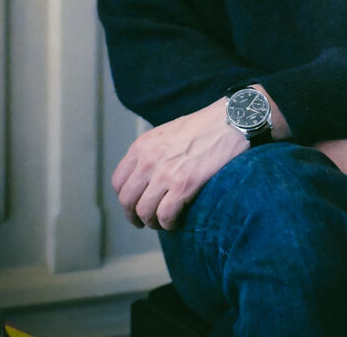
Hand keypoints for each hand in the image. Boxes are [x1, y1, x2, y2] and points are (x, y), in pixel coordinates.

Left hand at [112, 97, 246, 230]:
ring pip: (144, 212)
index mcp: (142, 146)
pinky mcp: (183, 185)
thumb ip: (151, 153)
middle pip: (127, 201)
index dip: (125, 197)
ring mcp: (165, 174)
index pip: (118, 181)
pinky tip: (177, 221)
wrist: (228, 122)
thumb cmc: (202, 127)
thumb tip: (145, 178)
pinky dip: (169, 224)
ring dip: (152, 222)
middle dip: (134, 215)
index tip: (135, 204)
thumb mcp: (166, 133)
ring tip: (163, 222)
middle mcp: (148, 160)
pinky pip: (165, 216)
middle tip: (144, 221)